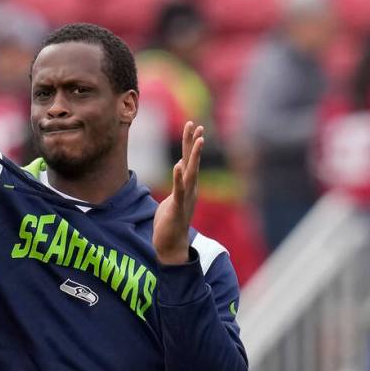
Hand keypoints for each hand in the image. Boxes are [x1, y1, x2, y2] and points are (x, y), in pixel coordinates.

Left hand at [152, 122, 204, 264]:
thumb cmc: (171, 221)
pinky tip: (178, 165)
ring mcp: (186, 198)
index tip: (194, 126)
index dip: (190, 143)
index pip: (189, 160)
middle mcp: (191, 189)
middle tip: (196, 125)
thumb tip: (181, 165)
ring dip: (194, 156)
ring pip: (191, 173)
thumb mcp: (175, 196)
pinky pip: (179, 191)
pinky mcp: (178, 208)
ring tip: (198, 140)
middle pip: (192, 161)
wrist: (171, 245)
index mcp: (188, 186)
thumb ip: (180, 181)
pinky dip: (179, 178)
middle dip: (193, 143)